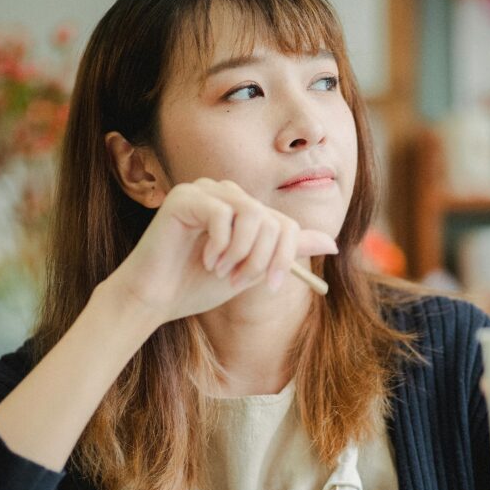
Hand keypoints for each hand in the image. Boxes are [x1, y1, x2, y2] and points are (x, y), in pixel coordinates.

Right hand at [108, 177, 338, 325]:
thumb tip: (334, 242)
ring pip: (251, 215)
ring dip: (241, 254)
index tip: (270, 284)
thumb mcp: (251, 270)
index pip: (284, 223)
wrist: (155, 299)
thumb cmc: (197, 285)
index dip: (283, 257)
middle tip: (235, 281)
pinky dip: (220, 245)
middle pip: (271, 220)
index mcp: (242, 208)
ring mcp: (204, 190)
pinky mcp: (184, 197)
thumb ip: (287, 252)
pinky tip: (205, 261)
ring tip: (220, 272)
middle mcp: (225, 193)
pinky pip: (223, 215)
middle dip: (260, 260)